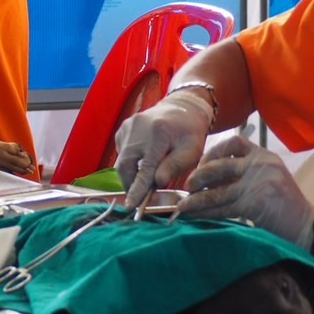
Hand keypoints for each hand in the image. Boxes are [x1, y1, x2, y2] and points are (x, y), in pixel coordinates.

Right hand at [115, 91, 215, 208]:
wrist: (182, 108)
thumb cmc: (190, 132)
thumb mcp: (192, 150)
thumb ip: (175, 166)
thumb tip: (157, 183)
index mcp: (158, 133)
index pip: (145, 168)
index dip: (137, 189)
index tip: (131, 205)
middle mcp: (137, 127)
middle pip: (125, 166)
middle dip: (131, 185)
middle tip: (140, 198)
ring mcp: (127, 127)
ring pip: (121, 162)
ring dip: (131, 175)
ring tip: (146, 178)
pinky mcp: (122, 129)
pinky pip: (122, 154)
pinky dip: (130, 164)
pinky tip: (144, 161)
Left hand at [176, 134, 313, 248]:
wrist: (310, 228)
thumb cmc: (287, 208)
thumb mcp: (270, 181)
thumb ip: (247, 175)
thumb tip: (212, 180)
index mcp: (266, 156)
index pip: (235, 142)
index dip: (214, 151)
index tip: (202, 163)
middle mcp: (262, 164)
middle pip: (221, 165)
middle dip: (200, 175)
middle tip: (188, 186)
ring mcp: (259, 183)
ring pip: (218, 190)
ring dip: (197, 198)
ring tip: (183, 205)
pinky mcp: (255, 203)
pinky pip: (223, 207)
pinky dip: (206, 212)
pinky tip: (194, 217)